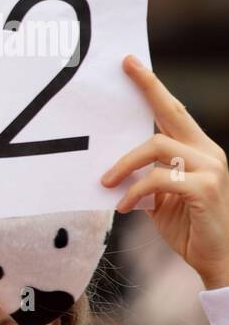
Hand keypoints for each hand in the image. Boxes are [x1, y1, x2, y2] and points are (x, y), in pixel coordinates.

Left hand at [102, 55, 228, 290]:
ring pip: (156, 146)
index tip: (131, 64)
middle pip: (172, 113)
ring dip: (124, 165)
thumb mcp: (160, 199)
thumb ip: (144, 179)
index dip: (153, 87)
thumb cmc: (189, 228)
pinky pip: (159, 179)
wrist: (219, 260)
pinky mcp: (206, 188)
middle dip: (149, 88)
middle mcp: (208, 153)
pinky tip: (123, 207)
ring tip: (107, 184)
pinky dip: (135, 191)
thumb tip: (110, 170)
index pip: (174, 112)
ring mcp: (211, 168)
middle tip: (124, 70)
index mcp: (198, 151)